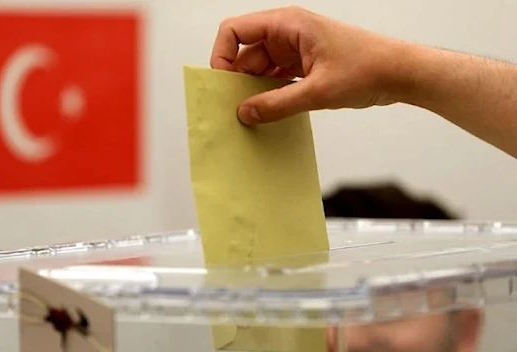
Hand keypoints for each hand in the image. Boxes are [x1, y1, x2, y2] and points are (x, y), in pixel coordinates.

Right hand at [210, 6, 406, 124]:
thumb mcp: (318, 91)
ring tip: (250, 115)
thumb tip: (245, 113)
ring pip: (259, 68)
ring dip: (253, 89)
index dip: (221, 55)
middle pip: (244, 53)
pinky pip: (275, 77)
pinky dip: (269, 94)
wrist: (400, 73)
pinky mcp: (304, 65)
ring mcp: (295, 49)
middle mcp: (287, 33)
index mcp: (288, 24)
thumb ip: (277, 104)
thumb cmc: (368, 68)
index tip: (222, 84)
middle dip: (237, 80)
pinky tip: (267, 112)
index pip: (235, 30)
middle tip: (233, 109)